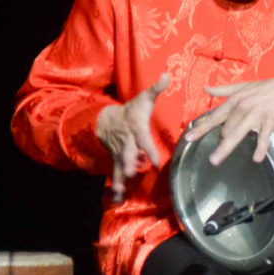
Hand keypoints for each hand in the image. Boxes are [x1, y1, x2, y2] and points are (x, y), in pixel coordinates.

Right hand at [97, 73, 169, 200]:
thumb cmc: (130, 110)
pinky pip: (116, 174)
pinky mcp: (116, 160)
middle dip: (129, 164)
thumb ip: (157, 88)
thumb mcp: (143, 98)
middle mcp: (127, 143)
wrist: (105, 120)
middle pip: (127, 154)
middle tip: (133, 174)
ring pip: (120, 166)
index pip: (143, 141)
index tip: (156, 161)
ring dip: (121, 179)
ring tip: (121, 194)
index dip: (149, 150)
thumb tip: (168, 74)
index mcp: (136, 129)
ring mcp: (120, 152)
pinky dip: (116, 187)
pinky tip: (118, 200)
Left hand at [184, 74, 273, 165]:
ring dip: (226, 148)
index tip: (189, 139)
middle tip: (216, 154)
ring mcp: (256, 114)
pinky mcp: (270, 120)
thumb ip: (223, 90)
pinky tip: (257, 158)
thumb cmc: (264, 89)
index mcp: (235, 101)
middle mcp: (243, 107)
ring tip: (215, 160)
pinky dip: (260, 147)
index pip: (214, 117)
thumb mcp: (243, 87)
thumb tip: (206, 88)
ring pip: (237, 133)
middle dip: (221, 141)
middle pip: (225, 129)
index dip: (201, 128)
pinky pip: (263, 136)